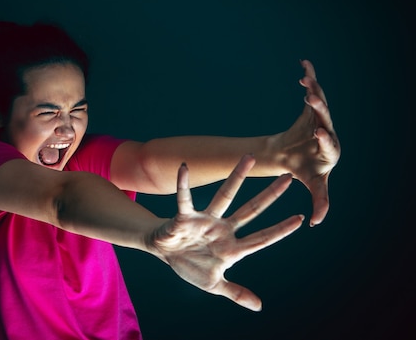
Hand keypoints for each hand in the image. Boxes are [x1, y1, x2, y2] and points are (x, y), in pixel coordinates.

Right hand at [150, 155, 303, 310]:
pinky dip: (183, 184)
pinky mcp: (185, 216)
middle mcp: (223, 228)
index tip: (301, 219)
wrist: (164, 252)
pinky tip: (184, 168)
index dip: (280, 230)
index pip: (261, 238)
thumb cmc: (190, 264)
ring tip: (249, 158)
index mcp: (232, 246)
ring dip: (236, 177)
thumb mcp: (214, 284)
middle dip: (270, 195)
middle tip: (287, 177)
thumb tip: (259, 307)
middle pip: (251, 209)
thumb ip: (236, 293)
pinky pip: (184, 199)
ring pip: (224, 196)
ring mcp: (206, 220)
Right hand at [277, 60, 340, 225]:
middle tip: (311, 101)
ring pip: (319, 102)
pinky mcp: (312, 108)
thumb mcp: (314, 185)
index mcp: (331, 149)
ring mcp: (321, 117)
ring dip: (313, 90)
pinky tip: (305, 64)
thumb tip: (317, 223)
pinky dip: (310, 77)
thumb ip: (320, 201)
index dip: (325, 137)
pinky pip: (313, 90)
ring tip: (305, 80)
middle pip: (325, 118)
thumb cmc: (307, 170)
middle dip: (319, 109)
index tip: (319, 132)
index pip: (330, 142)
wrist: (298, 155)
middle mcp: (328, 129)